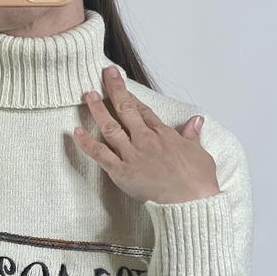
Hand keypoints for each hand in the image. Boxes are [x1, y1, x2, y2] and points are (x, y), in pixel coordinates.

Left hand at [73, 66, 220, 203]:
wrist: (190, 201)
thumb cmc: (198, 181)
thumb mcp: (200, 153)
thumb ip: (193, 135)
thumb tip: (196, 121)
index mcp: (164, 134)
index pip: (144, 110)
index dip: (131, 95)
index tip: (122, 84)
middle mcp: (146, 139)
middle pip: (126, 109)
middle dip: (114, 89)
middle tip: (105, 74)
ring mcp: (132, 154)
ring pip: (110, 127)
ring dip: (97, 110)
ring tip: (87, 95)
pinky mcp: (122, 172)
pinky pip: (100, 154)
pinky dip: (87, 143)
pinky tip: (76, 131)